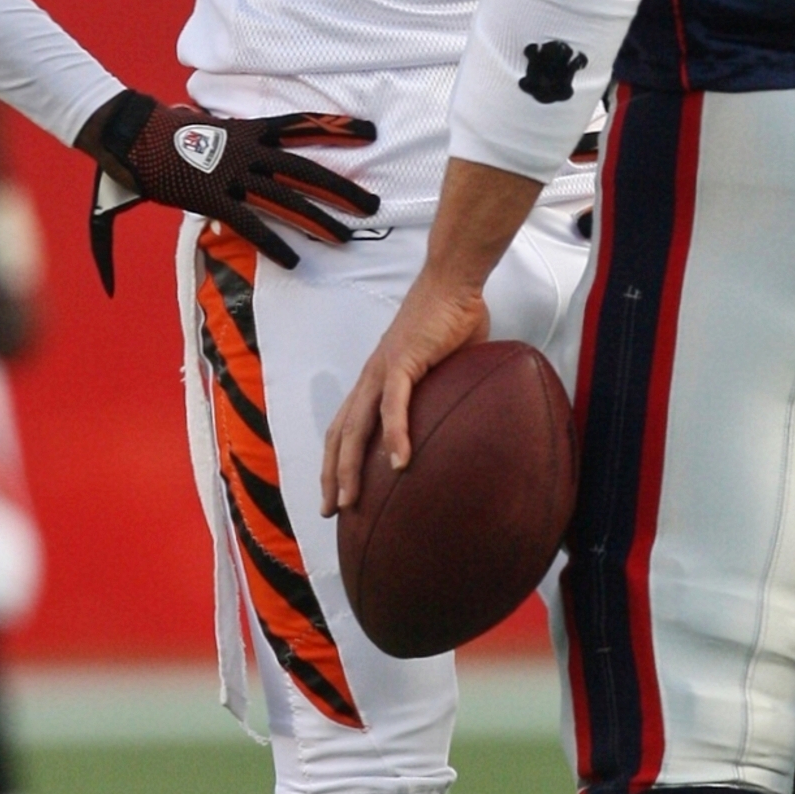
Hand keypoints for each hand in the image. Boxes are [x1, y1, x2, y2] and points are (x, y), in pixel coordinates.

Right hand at [80, 92, 376, 292]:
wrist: (132, 134)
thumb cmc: (163, 132)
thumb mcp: (201, 126)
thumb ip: (220, 133)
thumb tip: (216, 127)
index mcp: (247, 130)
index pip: (302, 125)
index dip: (338, 128)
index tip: (371, 132)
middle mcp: (248, 150)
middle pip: (307, 168)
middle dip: (342, 187)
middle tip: (374, 205)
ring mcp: (232, 173)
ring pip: (288, 197)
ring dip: (319, 218)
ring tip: (348, 236)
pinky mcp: (214, 196)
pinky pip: (251, 222)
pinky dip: (274, 242)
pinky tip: (295, 259)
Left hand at [321, 267, 489, 516]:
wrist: (455, 282)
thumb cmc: (451, 320)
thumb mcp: (443, 368)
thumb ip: (442, 394)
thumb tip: (463, 419)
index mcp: (376, 380)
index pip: (345, 426)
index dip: (337, 461)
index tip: (337, 493)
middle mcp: (371, 378)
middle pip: (340, 434)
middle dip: (332, 476)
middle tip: (332, 511)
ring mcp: (384, 370)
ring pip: (357, 426)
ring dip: (351, 467)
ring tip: (351, 501)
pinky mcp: (404, 361)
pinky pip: (394, 406)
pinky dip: (394, 436)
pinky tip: (399, 463)